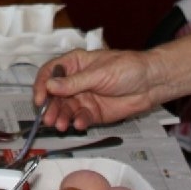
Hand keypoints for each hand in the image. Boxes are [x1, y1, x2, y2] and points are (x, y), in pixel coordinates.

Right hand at [31, 49, 159, 130]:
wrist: (151, 83)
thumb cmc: (127, 68)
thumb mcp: (99, 73)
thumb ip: (74, 82)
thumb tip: (49, 86)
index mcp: (75, 64)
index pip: (50, 73)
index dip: (42, 85)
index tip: (40, 99)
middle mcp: (75, 82)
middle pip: (54, 95)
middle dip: (50, 107)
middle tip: (48, 118)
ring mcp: (83, 98)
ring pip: (65, 109)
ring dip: (61, 117)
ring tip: (61, 125)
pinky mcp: (93, 113)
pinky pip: (80, 118)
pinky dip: (78, 122)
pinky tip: (80, 124)